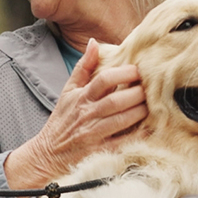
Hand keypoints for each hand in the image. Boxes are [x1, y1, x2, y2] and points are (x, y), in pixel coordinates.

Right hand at [4, 39, 146, 189]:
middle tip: (150, 88)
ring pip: (122, 120)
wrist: (47, 155)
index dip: (124, 73)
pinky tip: (150, 128)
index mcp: (81, 98)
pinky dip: (138, 135)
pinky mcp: (100, 151)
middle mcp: (87, 115)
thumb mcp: (68, 91)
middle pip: (117, 100)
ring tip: (151, 105)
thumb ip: (83, 67)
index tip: (137, 70)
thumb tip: (94, 43)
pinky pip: (123, 142)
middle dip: (138, 93)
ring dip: (140, 111)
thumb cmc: (61, 121)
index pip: (103, 79)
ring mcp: (94, 134)